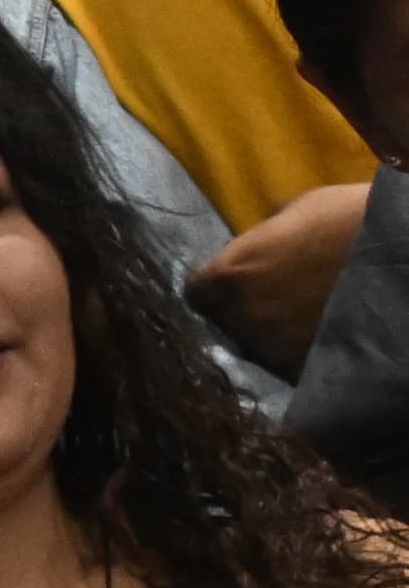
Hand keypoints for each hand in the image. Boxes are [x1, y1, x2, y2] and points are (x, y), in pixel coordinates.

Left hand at [189, 179, 372, 377]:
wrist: (404, 260)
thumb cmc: (350, 222)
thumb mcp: (297, 214)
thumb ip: (264, 239)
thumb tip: (258, 248)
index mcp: (228, 275)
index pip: (199, 294)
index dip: (218, 290)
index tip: (239, 286)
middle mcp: (241, 319)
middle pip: (227, 324)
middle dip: (246, 314)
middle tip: (280, 302)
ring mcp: (274, 351)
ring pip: (260, 350)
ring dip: (275, 338)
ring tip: (308, 321)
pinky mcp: (307, 373)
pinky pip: (293, 368)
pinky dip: (305, 357)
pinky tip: (327, 340)